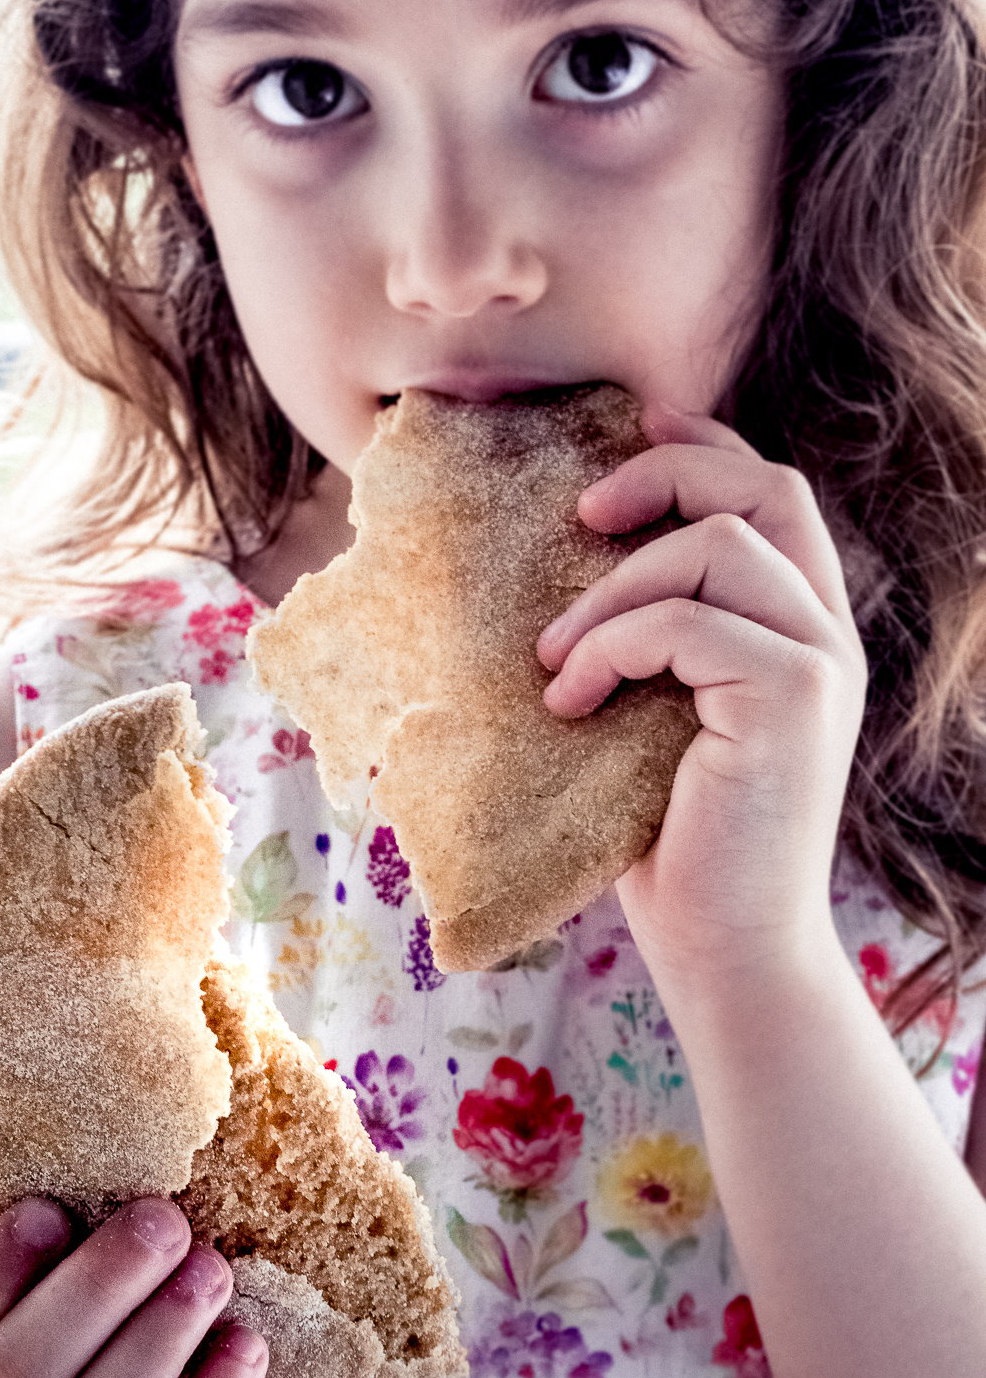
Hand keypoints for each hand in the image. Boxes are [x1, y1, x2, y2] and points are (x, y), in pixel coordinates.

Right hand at [0, 1197, 301, 1377]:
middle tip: (165, 1221)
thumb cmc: (159, 1308)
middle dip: (91, 1288)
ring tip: (213, 1272)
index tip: (49, 1208)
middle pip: (13, 1373)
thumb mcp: (121, 1250)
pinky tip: (246, 1346)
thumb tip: (158, 1066)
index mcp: (0, 1341)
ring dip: (154, 1339)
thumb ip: (108, 1191)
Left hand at [535, 405, 866, 976]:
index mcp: (798, 630)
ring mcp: (819, 663)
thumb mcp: (652, 719)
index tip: (630, 430)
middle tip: (581, 512)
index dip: (703, 445)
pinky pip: (687, 622)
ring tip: (553, 657)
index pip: (770, 496)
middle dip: (666, 472)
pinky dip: (612, 645)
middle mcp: (825, 633)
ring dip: (613, 588)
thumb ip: (648, 643)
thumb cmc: (671, 842)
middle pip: (764, 488)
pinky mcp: (794, 699)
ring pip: (718, 545)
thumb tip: (558, 573)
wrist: (724, 947)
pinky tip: (569, 699)